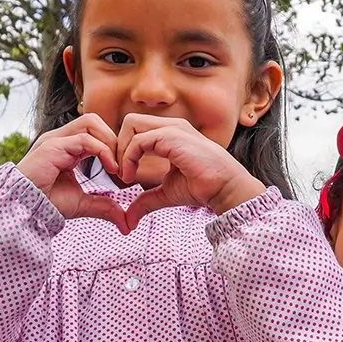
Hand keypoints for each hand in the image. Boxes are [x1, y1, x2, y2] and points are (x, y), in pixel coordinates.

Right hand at [15, 114, 130, 231]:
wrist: (26, 209)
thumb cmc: (48, 203)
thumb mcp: (84, 204)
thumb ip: (105, 207)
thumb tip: (127, 223)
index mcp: (68, 147)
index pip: (95, 132)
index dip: (113, 146)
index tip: (124, 170)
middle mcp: (61, 139)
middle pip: (94, 121)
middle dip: (114, 139)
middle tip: (123, 164)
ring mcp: (56, 140)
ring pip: (91, 122)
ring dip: (110, 142)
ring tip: (117, 166)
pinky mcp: (53, 146)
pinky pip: (85, 139)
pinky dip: (103, 152)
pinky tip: (112, 169)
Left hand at [116, 114, 266, 228]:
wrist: (224, 189)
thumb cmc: (203, 187)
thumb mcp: (166, 193)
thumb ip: (146, 200)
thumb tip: (129, 219)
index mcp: (170, 134)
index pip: (136, 130)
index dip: (124, 150)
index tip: (123, 175)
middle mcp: (171, 126)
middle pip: (130, 123)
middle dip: (118, 145)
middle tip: (118, 171)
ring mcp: (172, 129)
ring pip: (131, 125)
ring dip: (121, 150)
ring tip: (123, 174)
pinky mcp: (171, 137)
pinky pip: (138, 141)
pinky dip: (128, 158)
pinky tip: (130, 177)